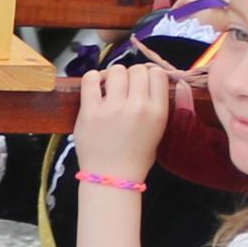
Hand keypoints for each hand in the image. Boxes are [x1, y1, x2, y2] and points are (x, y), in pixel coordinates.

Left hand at [72, 58, 171, 177]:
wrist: (112, 177)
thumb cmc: (136, 156)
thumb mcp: (158, 130)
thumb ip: (155, 104)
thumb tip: (150, 78)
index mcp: (157, 112)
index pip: (157, 74)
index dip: (149, 75)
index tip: (142, 83)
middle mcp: (137, 106)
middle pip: (137, 69)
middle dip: (131, 76)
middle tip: (124, 88)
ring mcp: (113, 108)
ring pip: (115, 70)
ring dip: (113, 76)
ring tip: (110, 88)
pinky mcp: (90, 111)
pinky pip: (90, 79)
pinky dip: (92, 78)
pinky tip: (95, 86)